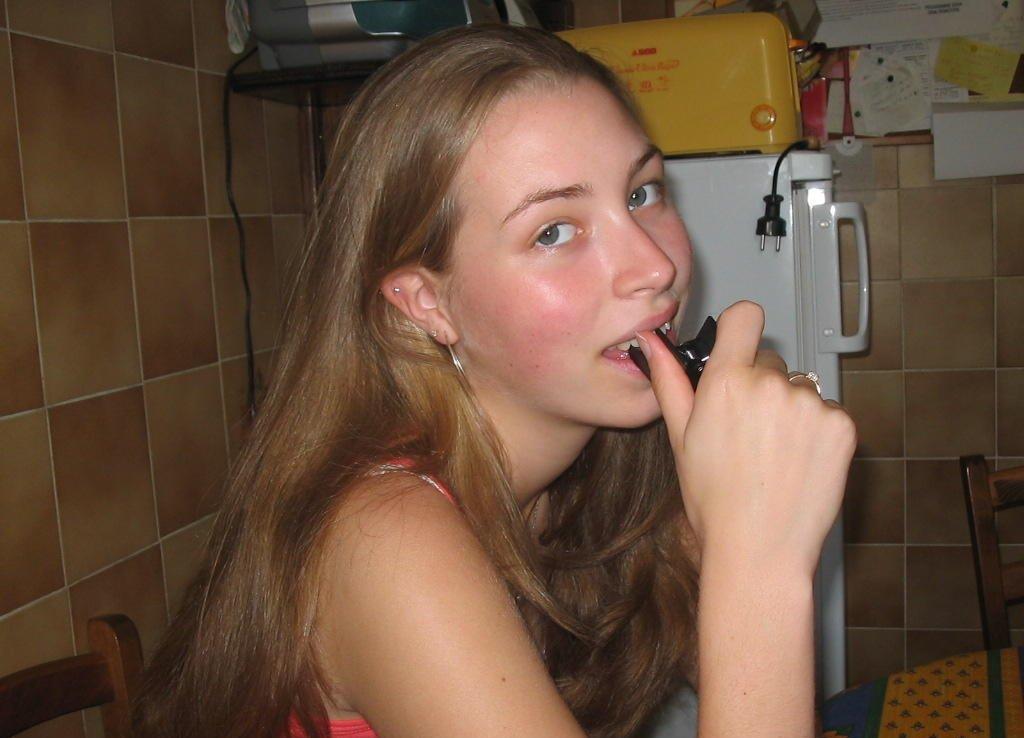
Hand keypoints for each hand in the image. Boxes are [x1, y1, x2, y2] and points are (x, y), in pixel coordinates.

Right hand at [637, 301, 855, 576]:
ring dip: (790, 411)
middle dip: (761, 387)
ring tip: (775, 456)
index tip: (739, 352)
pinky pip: (826, 412)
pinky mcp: (841, 425)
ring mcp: (810, 404)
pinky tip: (798, 464)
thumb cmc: (713, 500)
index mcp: (726, 381)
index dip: (741, 329)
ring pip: (799, 389)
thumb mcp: (680, 438)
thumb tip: (651, 342)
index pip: (746, 316)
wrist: (759, 550)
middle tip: (749, 434)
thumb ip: (669, 381)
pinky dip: (816, 432)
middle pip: (770, 362)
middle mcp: (771, 383)